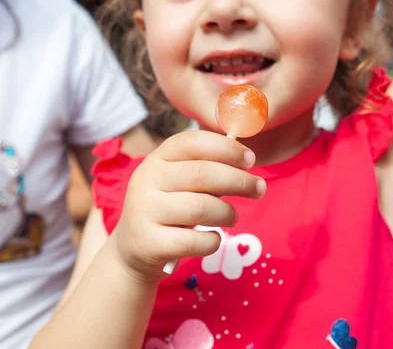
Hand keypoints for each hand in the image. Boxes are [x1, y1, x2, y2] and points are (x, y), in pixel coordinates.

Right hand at [110, 130, 265, 281]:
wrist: (134, 250)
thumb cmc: (169, 208)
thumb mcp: (178, 182)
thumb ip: (205, 167)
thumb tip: (246, 158)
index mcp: (157, 159)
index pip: (193, 142)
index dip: (226, 148)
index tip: (250, 159)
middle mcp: (146, 180)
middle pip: (203, 174)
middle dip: (239, 181)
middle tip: (259, 189)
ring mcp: (144, 212)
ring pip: (201, 207)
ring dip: (227, 213)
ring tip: (232, 217)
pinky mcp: (149, 243)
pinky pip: (194, 241)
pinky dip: (213, 241)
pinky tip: (213, 238)